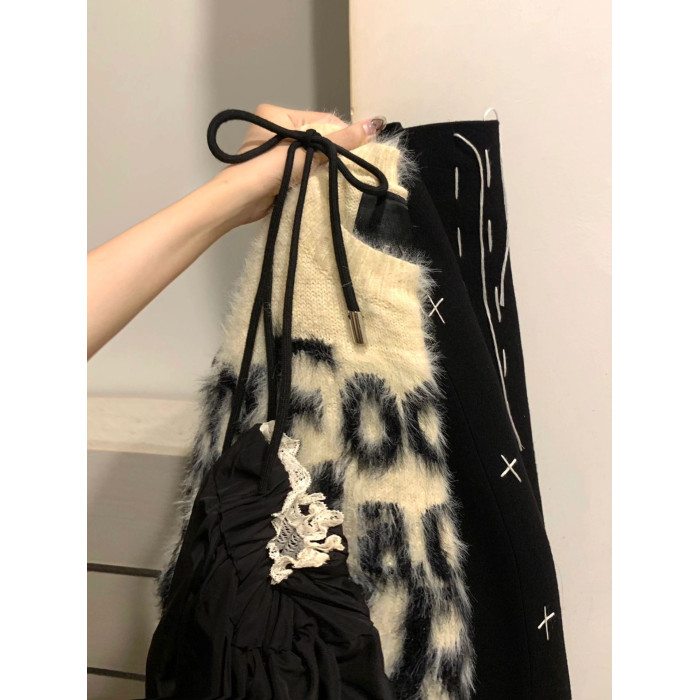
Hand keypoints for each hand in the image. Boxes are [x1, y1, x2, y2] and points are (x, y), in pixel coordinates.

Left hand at [208, 104, 385, 226]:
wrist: (240, 200)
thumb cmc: (270, 168)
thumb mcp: (308, 152)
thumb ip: (341, 141)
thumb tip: (376, 123)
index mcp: (278, 113)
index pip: (322, 121)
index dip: (341, 136)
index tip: (359, 153)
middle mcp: (273, 127)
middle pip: (315, 139)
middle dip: (330, 154)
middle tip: (348, 168)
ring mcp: (271, 151)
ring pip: (308, 155)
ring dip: (320, 167)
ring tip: (335, 178)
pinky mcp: (271, 171)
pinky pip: (298, 169)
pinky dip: (309, 177)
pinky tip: (319, 185)